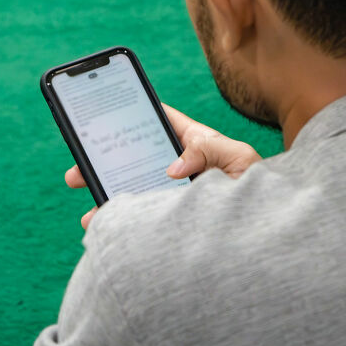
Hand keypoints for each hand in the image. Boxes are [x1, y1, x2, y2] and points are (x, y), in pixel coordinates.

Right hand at [64, 103, 261, 228]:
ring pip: (135, 193)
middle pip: (135, 159)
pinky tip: (110, 234)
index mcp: (194, 143)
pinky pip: (145, 219)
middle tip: (76, 172)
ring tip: (90, 214)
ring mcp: (175, 194)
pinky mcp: (174, 218)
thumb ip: (206, 152)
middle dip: (104, 163)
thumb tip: (171, 169)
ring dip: (109, 200)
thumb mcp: (238, 157)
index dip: (134, 112)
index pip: (160, 122)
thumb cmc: (259, 186)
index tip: (106, 111)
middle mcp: (180, 167)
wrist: (269, 229)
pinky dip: (125, 226)